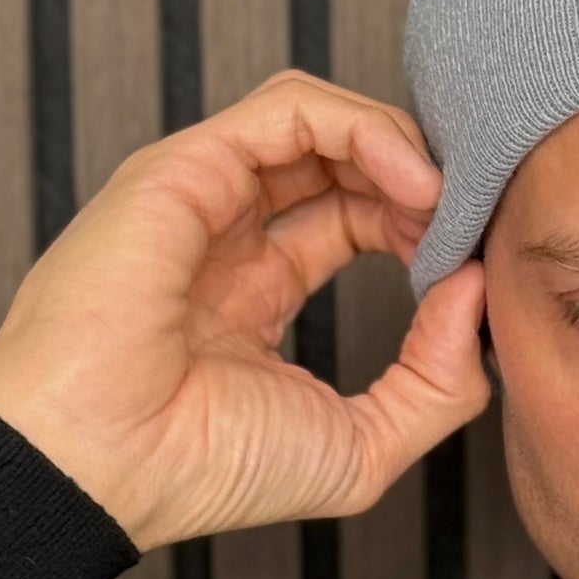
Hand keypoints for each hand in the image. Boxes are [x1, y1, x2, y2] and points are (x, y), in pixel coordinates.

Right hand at [0, 71, 488, 551]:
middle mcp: (228, 236)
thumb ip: (438, 380)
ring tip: (445, 201)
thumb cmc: (206, 470)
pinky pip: (290, 108)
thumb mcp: (362, 446)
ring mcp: (204, 196)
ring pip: (320, 121)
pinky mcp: (187, 168)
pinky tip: (413, 184)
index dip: (424, 231)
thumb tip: (477, 290)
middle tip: (469, 227)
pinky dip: (365, 129)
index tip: (473, 269)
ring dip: (400, 148)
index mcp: (255, 294)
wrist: (101, 467)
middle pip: (343, 163)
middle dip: (421, 185)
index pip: (355, 220)